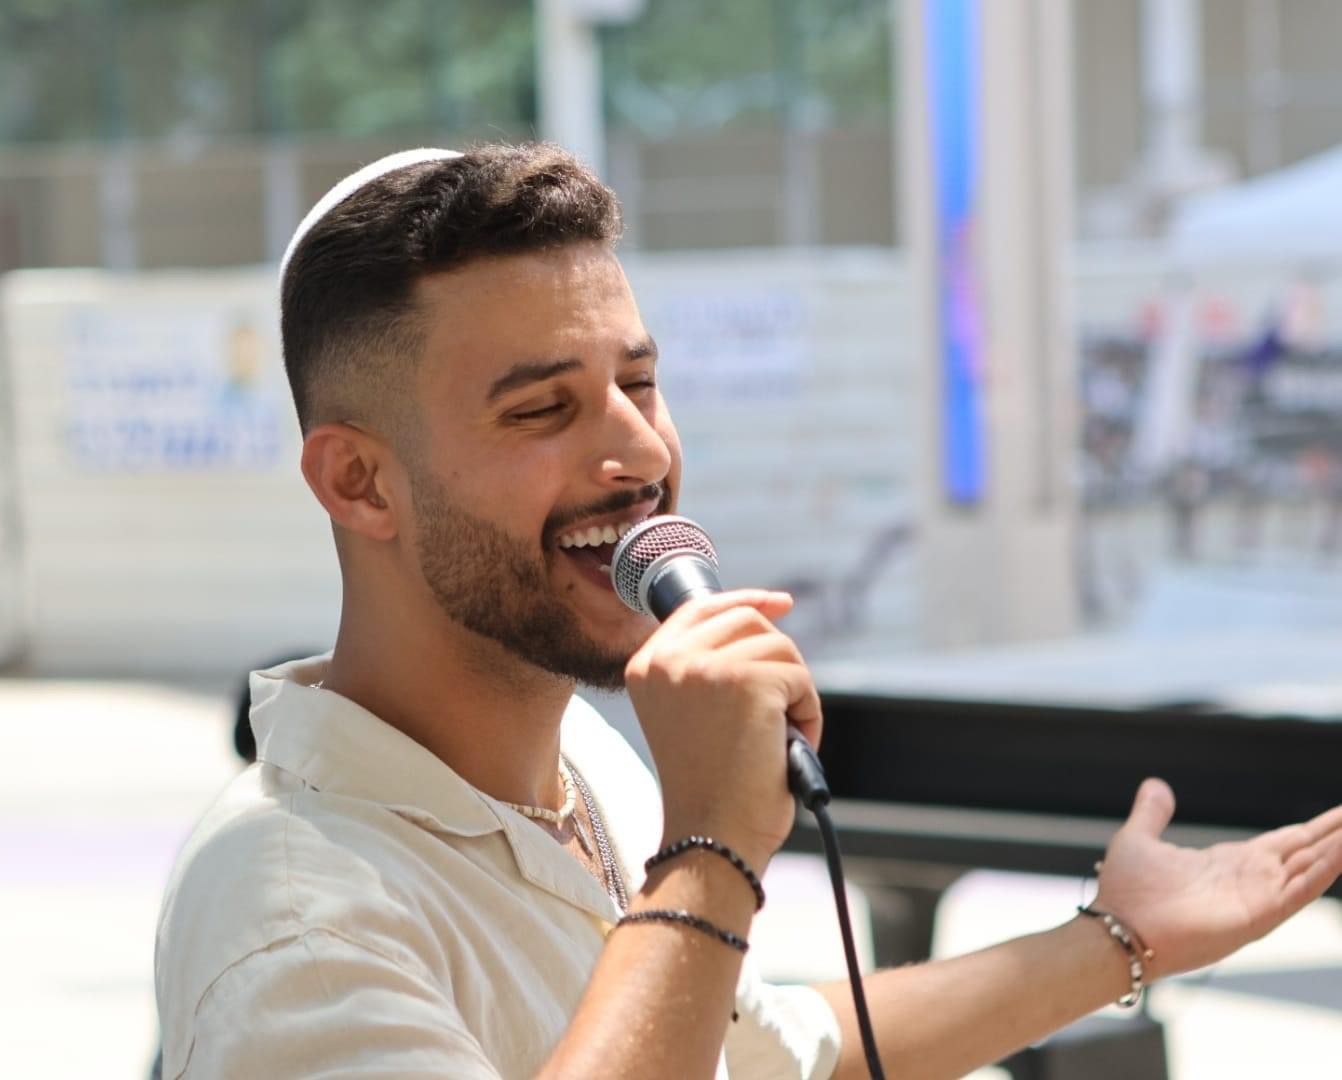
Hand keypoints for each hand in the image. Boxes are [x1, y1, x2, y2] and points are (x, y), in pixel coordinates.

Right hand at [624, 589, 821, 871]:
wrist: (712, 838)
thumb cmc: (711, 790)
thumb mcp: (692, 714)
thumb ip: (708, 667)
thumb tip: (765, 615)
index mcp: (646, 666)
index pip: (700, 608)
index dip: (745, 602)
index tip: (780, 603)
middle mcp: (668, 658)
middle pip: (746, 619)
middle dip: (776, 660)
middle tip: (777, 711)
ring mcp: (705, 666)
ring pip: (779, 647)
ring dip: (793, 692)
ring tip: (778, 738)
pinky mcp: (747, 680)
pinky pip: (799, 677)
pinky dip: (807, 712)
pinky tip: (786, 746)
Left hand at [1093, 778, 1341, 978]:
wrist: (1118, 929)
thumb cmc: (1127, 893)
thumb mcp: (1141, 839)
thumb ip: (1153, 812)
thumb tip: (1157, 785)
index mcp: (1231, 862)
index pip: (1286, 842)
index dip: (1315, 829)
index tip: (1341, 817)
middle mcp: (1252, 880)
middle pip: (1308, 852)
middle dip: (1337, 835)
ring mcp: (1258, 898)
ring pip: (1312, 868)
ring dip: (1338, 848)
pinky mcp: (1259, 915)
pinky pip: (1301, 889)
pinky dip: (1325, 869)